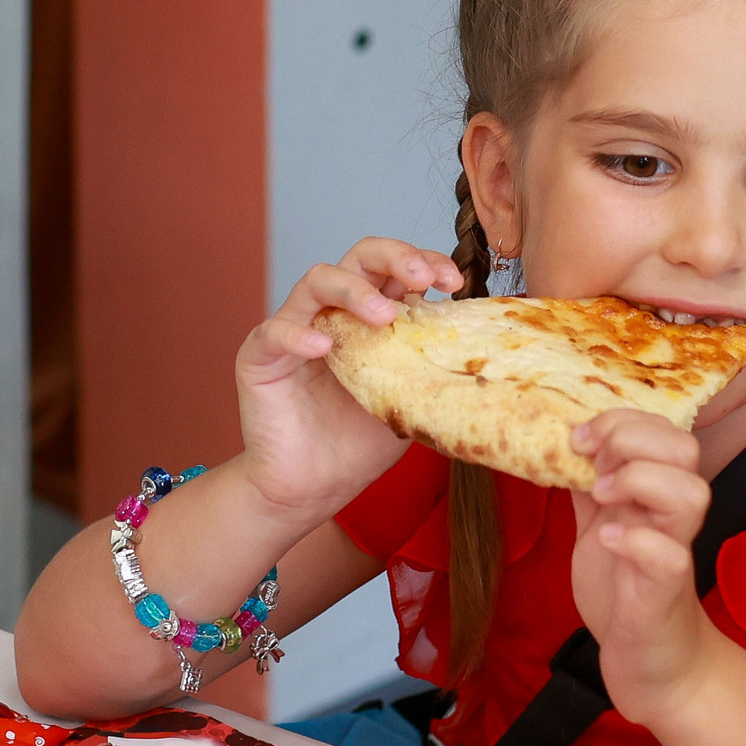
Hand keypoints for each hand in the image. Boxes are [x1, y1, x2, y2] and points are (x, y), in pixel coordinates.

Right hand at [236, 239, 463, 518]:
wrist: (314, 487)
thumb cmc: (359, 442)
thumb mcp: (409, 399)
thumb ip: (432, 368)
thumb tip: (486, 354)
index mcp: (370, 315)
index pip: (397, 271)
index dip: (425, 263)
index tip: (454, 283)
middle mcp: (333, 312)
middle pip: (359, 258)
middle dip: (394, 257)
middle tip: (421, 278)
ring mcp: (295, 329)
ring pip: (317, 280)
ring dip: (354, 290)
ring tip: (383, 315)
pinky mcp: (260, 356)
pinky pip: (274, 332)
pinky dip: (298, 335)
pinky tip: (323, 349)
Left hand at [569, 411, 715, 727]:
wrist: (651, 664)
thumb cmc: (625, 593)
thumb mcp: (599, 527)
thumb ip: (590, 488)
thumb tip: (561, 445)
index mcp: (656, 494)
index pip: (664, 430)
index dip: (622, 421)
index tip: (579, 440)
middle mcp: (671, 517)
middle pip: (685, 450)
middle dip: (632, 440)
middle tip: (593, 463)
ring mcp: (674, 551)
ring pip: (691, 494)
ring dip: (641, 482)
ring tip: (603, 496)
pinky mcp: (666, 591)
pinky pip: (669, 556)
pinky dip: (633, 540)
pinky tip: (605, 540)